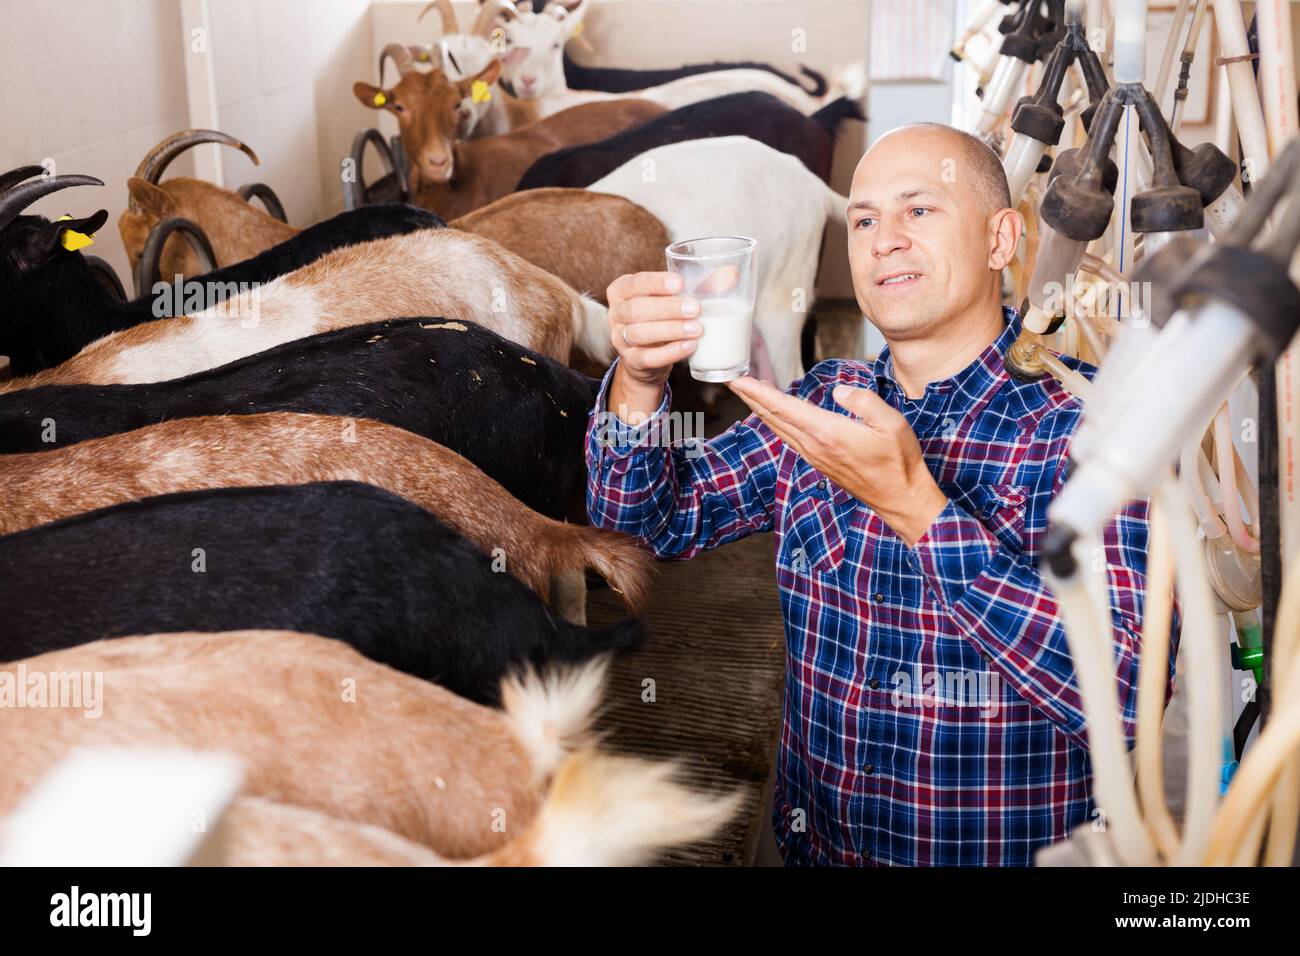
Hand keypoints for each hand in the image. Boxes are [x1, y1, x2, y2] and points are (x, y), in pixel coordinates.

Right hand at [606, 271, 701, 389]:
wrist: (649, 358)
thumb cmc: (664, 318)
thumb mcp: (678, 298)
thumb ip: (702, 285)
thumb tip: (732, 273)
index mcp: (622, 290)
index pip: (635, 283)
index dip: (656, 283)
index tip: (680, 284)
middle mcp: (616, 314)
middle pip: (636, 309)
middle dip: (667, 308)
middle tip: (696, 309)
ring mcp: (620, 339)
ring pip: (640, 333)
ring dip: (671, 330)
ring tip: (698, 329)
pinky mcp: (632, 362)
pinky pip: (648, 357)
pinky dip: (671, 352)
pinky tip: (691, 346)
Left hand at [728, 377, 948, 546]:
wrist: (899, 498)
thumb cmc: (898, 461)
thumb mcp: (891, 423)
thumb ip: (864, 401)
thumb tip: (838, 391)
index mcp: (828, 433)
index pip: (784, 408)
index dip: (759, 392)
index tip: (739, 380)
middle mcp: (814, 446)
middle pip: (774, 418)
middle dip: (751, 398)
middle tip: (733, 380)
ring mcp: (814, 456)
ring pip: (779, 428)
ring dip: (761, 409)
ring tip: (749, 392)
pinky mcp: (819, 462)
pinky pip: (789, 438)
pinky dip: (776, 422)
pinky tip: (775, 416)